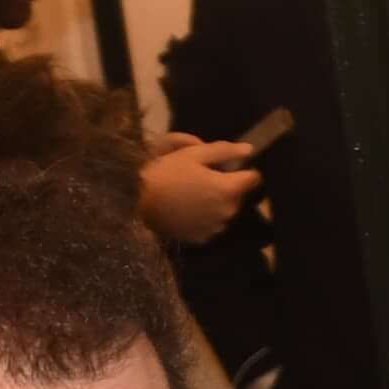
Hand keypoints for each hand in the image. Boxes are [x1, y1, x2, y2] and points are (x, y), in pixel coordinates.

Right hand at [136, 136, 259, 244]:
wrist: (135, 203)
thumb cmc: (164, 174)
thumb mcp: (192, 155)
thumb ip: (224, 151)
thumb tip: (249, 150)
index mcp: (229, 189)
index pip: (254, 178)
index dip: (242, 170)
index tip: (227, 168)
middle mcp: (229, 211)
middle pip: (238, 195)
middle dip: (226, 186)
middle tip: (201, 179)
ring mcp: (216, 227)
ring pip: (225, 210)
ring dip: (216, 203)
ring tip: (191, 195)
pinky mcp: (203, 238)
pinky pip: (211, 225)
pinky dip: (204, 218)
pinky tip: (186, 210)